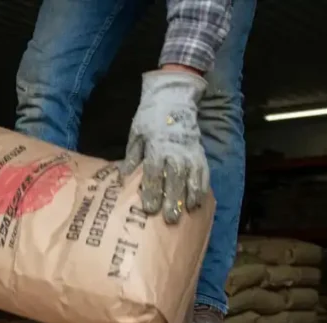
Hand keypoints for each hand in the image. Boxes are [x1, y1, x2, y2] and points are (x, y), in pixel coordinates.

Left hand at [119, 69, 209, 223]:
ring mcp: (191, 153)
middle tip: (169, 219)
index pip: (154, 172)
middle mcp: (176, 151)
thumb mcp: (136, 134)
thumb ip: (132, 156)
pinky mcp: (200, 154)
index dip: (153, 190)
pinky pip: (203, 173)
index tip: (150, 208)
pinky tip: (197, 202)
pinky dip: (201, 188)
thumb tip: (123, 177)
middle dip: (172, 199)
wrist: (174, 99)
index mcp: (157, 146)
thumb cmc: (150, 118)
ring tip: (186, 213)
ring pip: (191, 178)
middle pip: (174, 178)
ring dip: (188, 197)